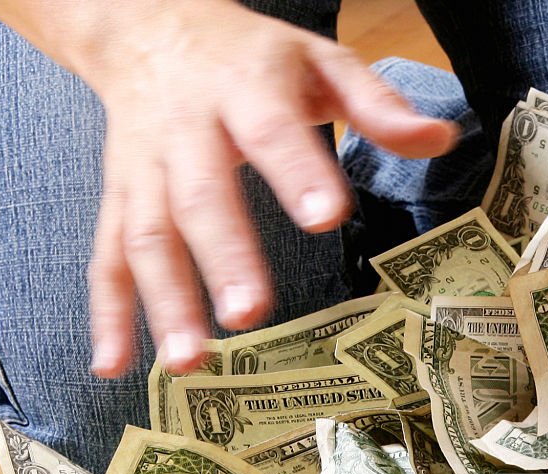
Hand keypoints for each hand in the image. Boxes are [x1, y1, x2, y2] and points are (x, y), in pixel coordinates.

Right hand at [0, 0, 456, 375]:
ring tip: (188, 363)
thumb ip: (375, 101)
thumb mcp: (317, 59)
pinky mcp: (118, 198)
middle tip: (248, 315)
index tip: (327, 215)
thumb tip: (440, 139)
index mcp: (245, 88)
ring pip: (147, 236)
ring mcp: (144, 169)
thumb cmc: (249, 56)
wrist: (146, 27)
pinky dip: (108, 313)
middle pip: (200, 195)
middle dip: (223, 256)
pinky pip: (107, 257)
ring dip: (164, 302)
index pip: (271, 129)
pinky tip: (114, 366)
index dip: (296, 171)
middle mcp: (185, 131)